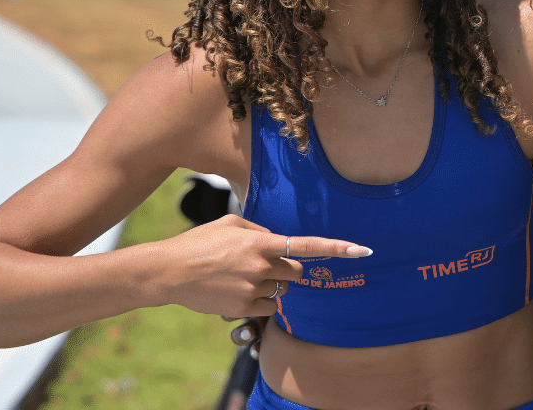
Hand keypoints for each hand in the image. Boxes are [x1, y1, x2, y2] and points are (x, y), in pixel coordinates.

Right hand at [152, 215, 370, 318]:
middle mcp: (260, 265)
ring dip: (271, 285)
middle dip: (289, 269)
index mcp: (260, 241)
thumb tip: (279, 240)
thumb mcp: (230, 224)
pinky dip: (261, 301)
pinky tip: (238, 290)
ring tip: (242, 277)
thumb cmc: (200, 242)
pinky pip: (269, 306)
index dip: (337, 248)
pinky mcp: (243, 308)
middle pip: (297, 272)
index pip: (307, 245)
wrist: (169, 271)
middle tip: (265, 265)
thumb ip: (260, 229)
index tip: (363, 250)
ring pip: (282, 291)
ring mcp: (252, 288)